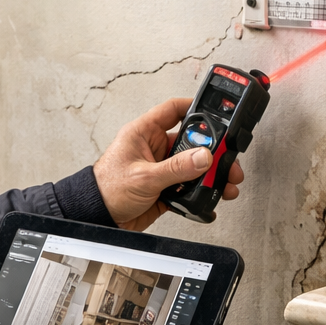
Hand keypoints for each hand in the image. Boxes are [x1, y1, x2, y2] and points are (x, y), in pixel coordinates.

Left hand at [93, 97, 245, 230]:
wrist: (98, 217)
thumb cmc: (106, 190)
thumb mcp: (144, 176)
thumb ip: (176, 168)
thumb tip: (203, 157)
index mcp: (144, 133)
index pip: (173, 110)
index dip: (195, 107)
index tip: (217, 111)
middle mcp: (154, 148)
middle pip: (191, 141)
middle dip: (213, 151)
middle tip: (228, 160)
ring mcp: (161, 169)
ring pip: (193, 166)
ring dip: (211, 174)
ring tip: (226, 183)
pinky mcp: (165, 188)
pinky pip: (189, 186)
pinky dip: (202, 191)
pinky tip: (211, 196)